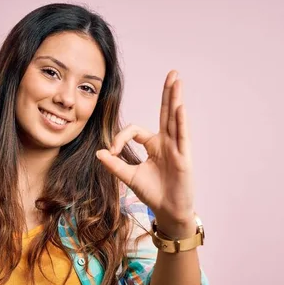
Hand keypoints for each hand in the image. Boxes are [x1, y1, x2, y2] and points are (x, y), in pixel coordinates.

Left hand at [96, 70, 195, 236]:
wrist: (168, 211)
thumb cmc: (153, 193)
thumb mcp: (129, 177)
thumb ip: (115, 164)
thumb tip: (99, 152)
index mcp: (153, 145)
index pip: (136, 130)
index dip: (121, 137)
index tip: (111, 152)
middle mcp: (166, 143)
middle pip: (166, 113)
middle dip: (168, 93)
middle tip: (172, 73)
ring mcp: (176, 148)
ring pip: (175, 120)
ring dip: (175, 100)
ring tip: (177, 81)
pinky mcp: (184, 157)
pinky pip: (182, 137)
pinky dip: (181, 122)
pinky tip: (179, 107)